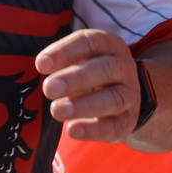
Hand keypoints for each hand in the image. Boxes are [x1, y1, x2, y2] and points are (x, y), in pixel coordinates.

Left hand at [36, 28, 137, 142]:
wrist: (124, 98)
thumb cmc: (92, 74)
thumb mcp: (80, 61)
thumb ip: (63, 62)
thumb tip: (43, 65)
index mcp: (111, 46)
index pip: (90, 42)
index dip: (65, 51)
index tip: (41, 64)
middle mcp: (124, 67)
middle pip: (105, 69)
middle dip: (75, 78)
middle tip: (49, 88)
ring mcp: (130, 94)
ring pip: (113, 99)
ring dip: (83, 105)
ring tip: (57, 111)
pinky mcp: (129, 120)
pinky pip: (115, 126)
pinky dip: (93, 130)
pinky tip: (72, 130)